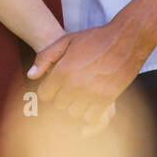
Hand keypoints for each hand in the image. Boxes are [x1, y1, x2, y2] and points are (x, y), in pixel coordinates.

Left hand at [26, 22, 145, 130]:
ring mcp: (91, 93)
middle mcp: (75, 85)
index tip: (56, 85)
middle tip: (71, 87)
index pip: (44, 94)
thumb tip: (30, 76)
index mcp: (63, 71)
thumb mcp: (66, 40)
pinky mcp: (107, 99)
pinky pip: (92, 117)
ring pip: (74, 112)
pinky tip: (93, 101)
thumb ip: (45, 57)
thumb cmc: (95, 38)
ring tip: (83, 93)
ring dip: (77, 105)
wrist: (126, 39)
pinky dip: (90, 112)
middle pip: (59, 105)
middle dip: (63, 97)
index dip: (49, 90)